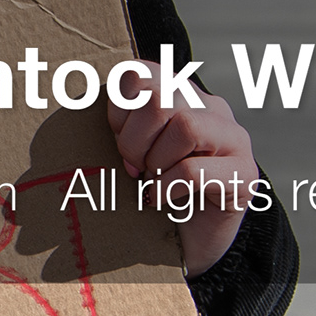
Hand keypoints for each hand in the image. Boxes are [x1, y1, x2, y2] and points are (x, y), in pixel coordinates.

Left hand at [112, 74, 259, 276]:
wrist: (185, 242)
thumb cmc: (148, 189)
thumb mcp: (125, 149)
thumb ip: (113, 123)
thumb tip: (71, 110)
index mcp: (180, 93)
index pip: (138, 74)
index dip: (118, 109)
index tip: (118, 139)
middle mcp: (212, 108)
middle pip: (159, 99)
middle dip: (132, 141)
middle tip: (133, 168)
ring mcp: (234, 139)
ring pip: (185, 126)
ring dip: (155, 162)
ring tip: (152, 181)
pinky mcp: (245, 175)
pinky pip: (193, 170)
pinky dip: (166, 188)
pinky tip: (161, 199)